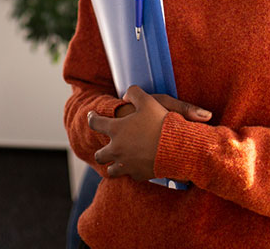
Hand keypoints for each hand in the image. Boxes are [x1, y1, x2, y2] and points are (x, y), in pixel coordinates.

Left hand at [88, 86, 210, 180]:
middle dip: (101, 152)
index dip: (92, 118)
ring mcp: (127, 164)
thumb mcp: (148, 100)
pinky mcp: (139, 174)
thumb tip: (125, 95)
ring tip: (118, 162)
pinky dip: (132, 171)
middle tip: (104, 149)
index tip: (92, 116)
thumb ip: (134, 93)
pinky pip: (131, 175)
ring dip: (113, 166)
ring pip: (112, 171)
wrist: (177, 147)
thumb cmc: (161, 122)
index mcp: (116, 130)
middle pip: (99, 155)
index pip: (95, 123)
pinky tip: (137, 167)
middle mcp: (117, 149)